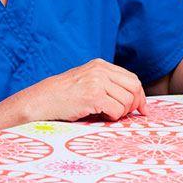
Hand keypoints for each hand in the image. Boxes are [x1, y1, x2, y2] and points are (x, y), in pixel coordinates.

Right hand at [19, 58, 147, 121]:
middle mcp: (101, 70)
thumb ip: (107, 83)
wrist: (41, 100)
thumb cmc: (64, 95)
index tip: (142, 108)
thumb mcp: (87, 80)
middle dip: (135, 104)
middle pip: (134, 87)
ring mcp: (97, 82)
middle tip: (128, 115)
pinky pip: (116, 110)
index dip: (140, 95)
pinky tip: (101, 116)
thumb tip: (133, 98)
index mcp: (101, 65)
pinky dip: (113, 117)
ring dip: (121, 112)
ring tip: (107, 114)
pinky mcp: (93, 96)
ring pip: (127, 100)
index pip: (132, 78)